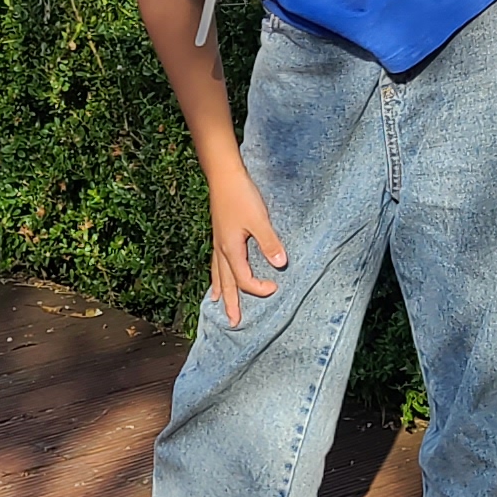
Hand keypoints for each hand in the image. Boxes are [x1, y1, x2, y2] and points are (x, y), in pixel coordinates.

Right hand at [206, 167, 288, 325]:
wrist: (223, 175)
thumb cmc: (241, 195)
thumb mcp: (259, 219)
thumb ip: (269, 242)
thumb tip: (280, 264)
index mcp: (231, 249)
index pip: (244, 279)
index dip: (258, 288)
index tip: (274, 286)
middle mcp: (222, 249)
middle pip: (225, 282)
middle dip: (229, 303)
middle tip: (232, 322)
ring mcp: (218, 242)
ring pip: (218, 273)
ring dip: (220, 291)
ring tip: (217, 304)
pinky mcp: (219, 234)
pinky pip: (216, 262)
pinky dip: (216, 274)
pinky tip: (216, 274)